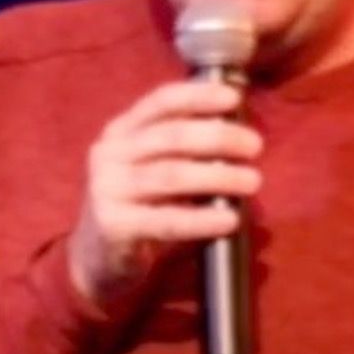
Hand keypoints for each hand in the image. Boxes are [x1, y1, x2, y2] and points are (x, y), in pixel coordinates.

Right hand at [67, 79, 262, 310]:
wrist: (98, 257)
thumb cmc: (141, 206)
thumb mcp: (154, 168)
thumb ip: (184, 150)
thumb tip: (239, 136)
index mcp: (121, 131)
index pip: (160, 102)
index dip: (198, 97)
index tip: (233, 99)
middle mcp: (110, 154)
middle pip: (171, 137)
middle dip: (218, 137)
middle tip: (255, 146)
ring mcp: (108, 190)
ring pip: (171, 176)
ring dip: (218, 177)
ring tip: (252, 181)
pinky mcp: (113, 226)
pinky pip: (166, 220)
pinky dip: (202, 220)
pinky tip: (229, 220)